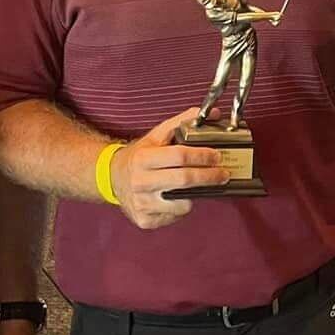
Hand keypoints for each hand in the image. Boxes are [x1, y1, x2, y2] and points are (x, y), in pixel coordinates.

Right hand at [111, 108, 229, 228]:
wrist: (112, 178)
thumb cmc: (139, 156)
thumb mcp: (156, 136)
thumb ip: (183, 122)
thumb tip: (213, 114)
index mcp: (143, 158)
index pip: (180, 156)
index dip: (202, 156)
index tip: (216, 156)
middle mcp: (140, 181)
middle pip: (184, 180)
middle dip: (210, 177)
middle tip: (223, 174)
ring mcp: (141, 203)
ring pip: (182, 203)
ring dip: (196, 195)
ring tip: (196, 186)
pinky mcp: (145, 220)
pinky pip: (174, 217)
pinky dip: (181, 208)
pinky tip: (177, 198)